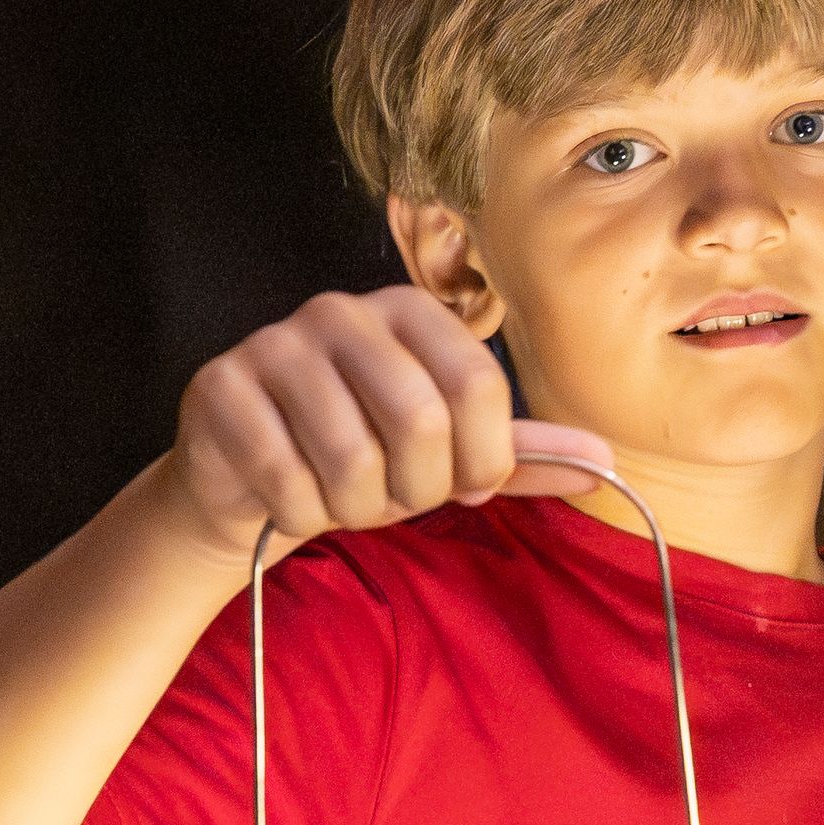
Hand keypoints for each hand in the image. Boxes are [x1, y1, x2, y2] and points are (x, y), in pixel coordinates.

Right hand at [161, 287, 612, 556]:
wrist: (250, 485)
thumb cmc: (363, 459)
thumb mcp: (447, 454)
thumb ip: (520, 453)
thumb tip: (604, 462)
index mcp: (410, 311)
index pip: (478, 385)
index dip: (481, 459)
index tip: (463, 486)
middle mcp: (341, 311)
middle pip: (420, 420)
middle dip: (418, 489)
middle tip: (396, 498)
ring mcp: (273, 344)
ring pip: (351, 457)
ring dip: (358, 508)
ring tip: (345, 499)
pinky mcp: (219, 388)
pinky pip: (285, 478)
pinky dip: (300, 513)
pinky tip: (290, 500)